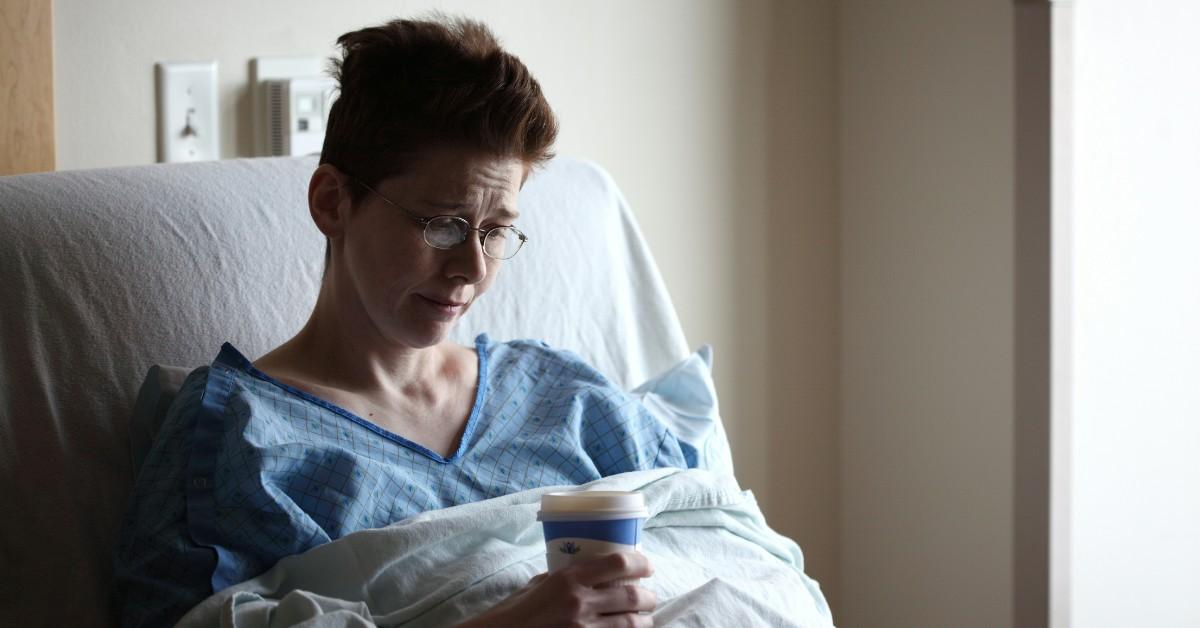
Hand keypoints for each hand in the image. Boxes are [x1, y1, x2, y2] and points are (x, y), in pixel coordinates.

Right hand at [457, 551, 656, 627]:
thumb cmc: (514, 612)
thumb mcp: (538, 585)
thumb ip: (565, 578)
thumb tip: (590, 572)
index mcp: (569, 578)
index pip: (618, 563)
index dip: (641, 563)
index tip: (648, 567)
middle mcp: (580, 602)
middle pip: (632, 596)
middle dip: (648, 597)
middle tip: (649, 597)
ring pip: (631, 624)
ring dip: (643, 621)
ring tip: (644, 619)